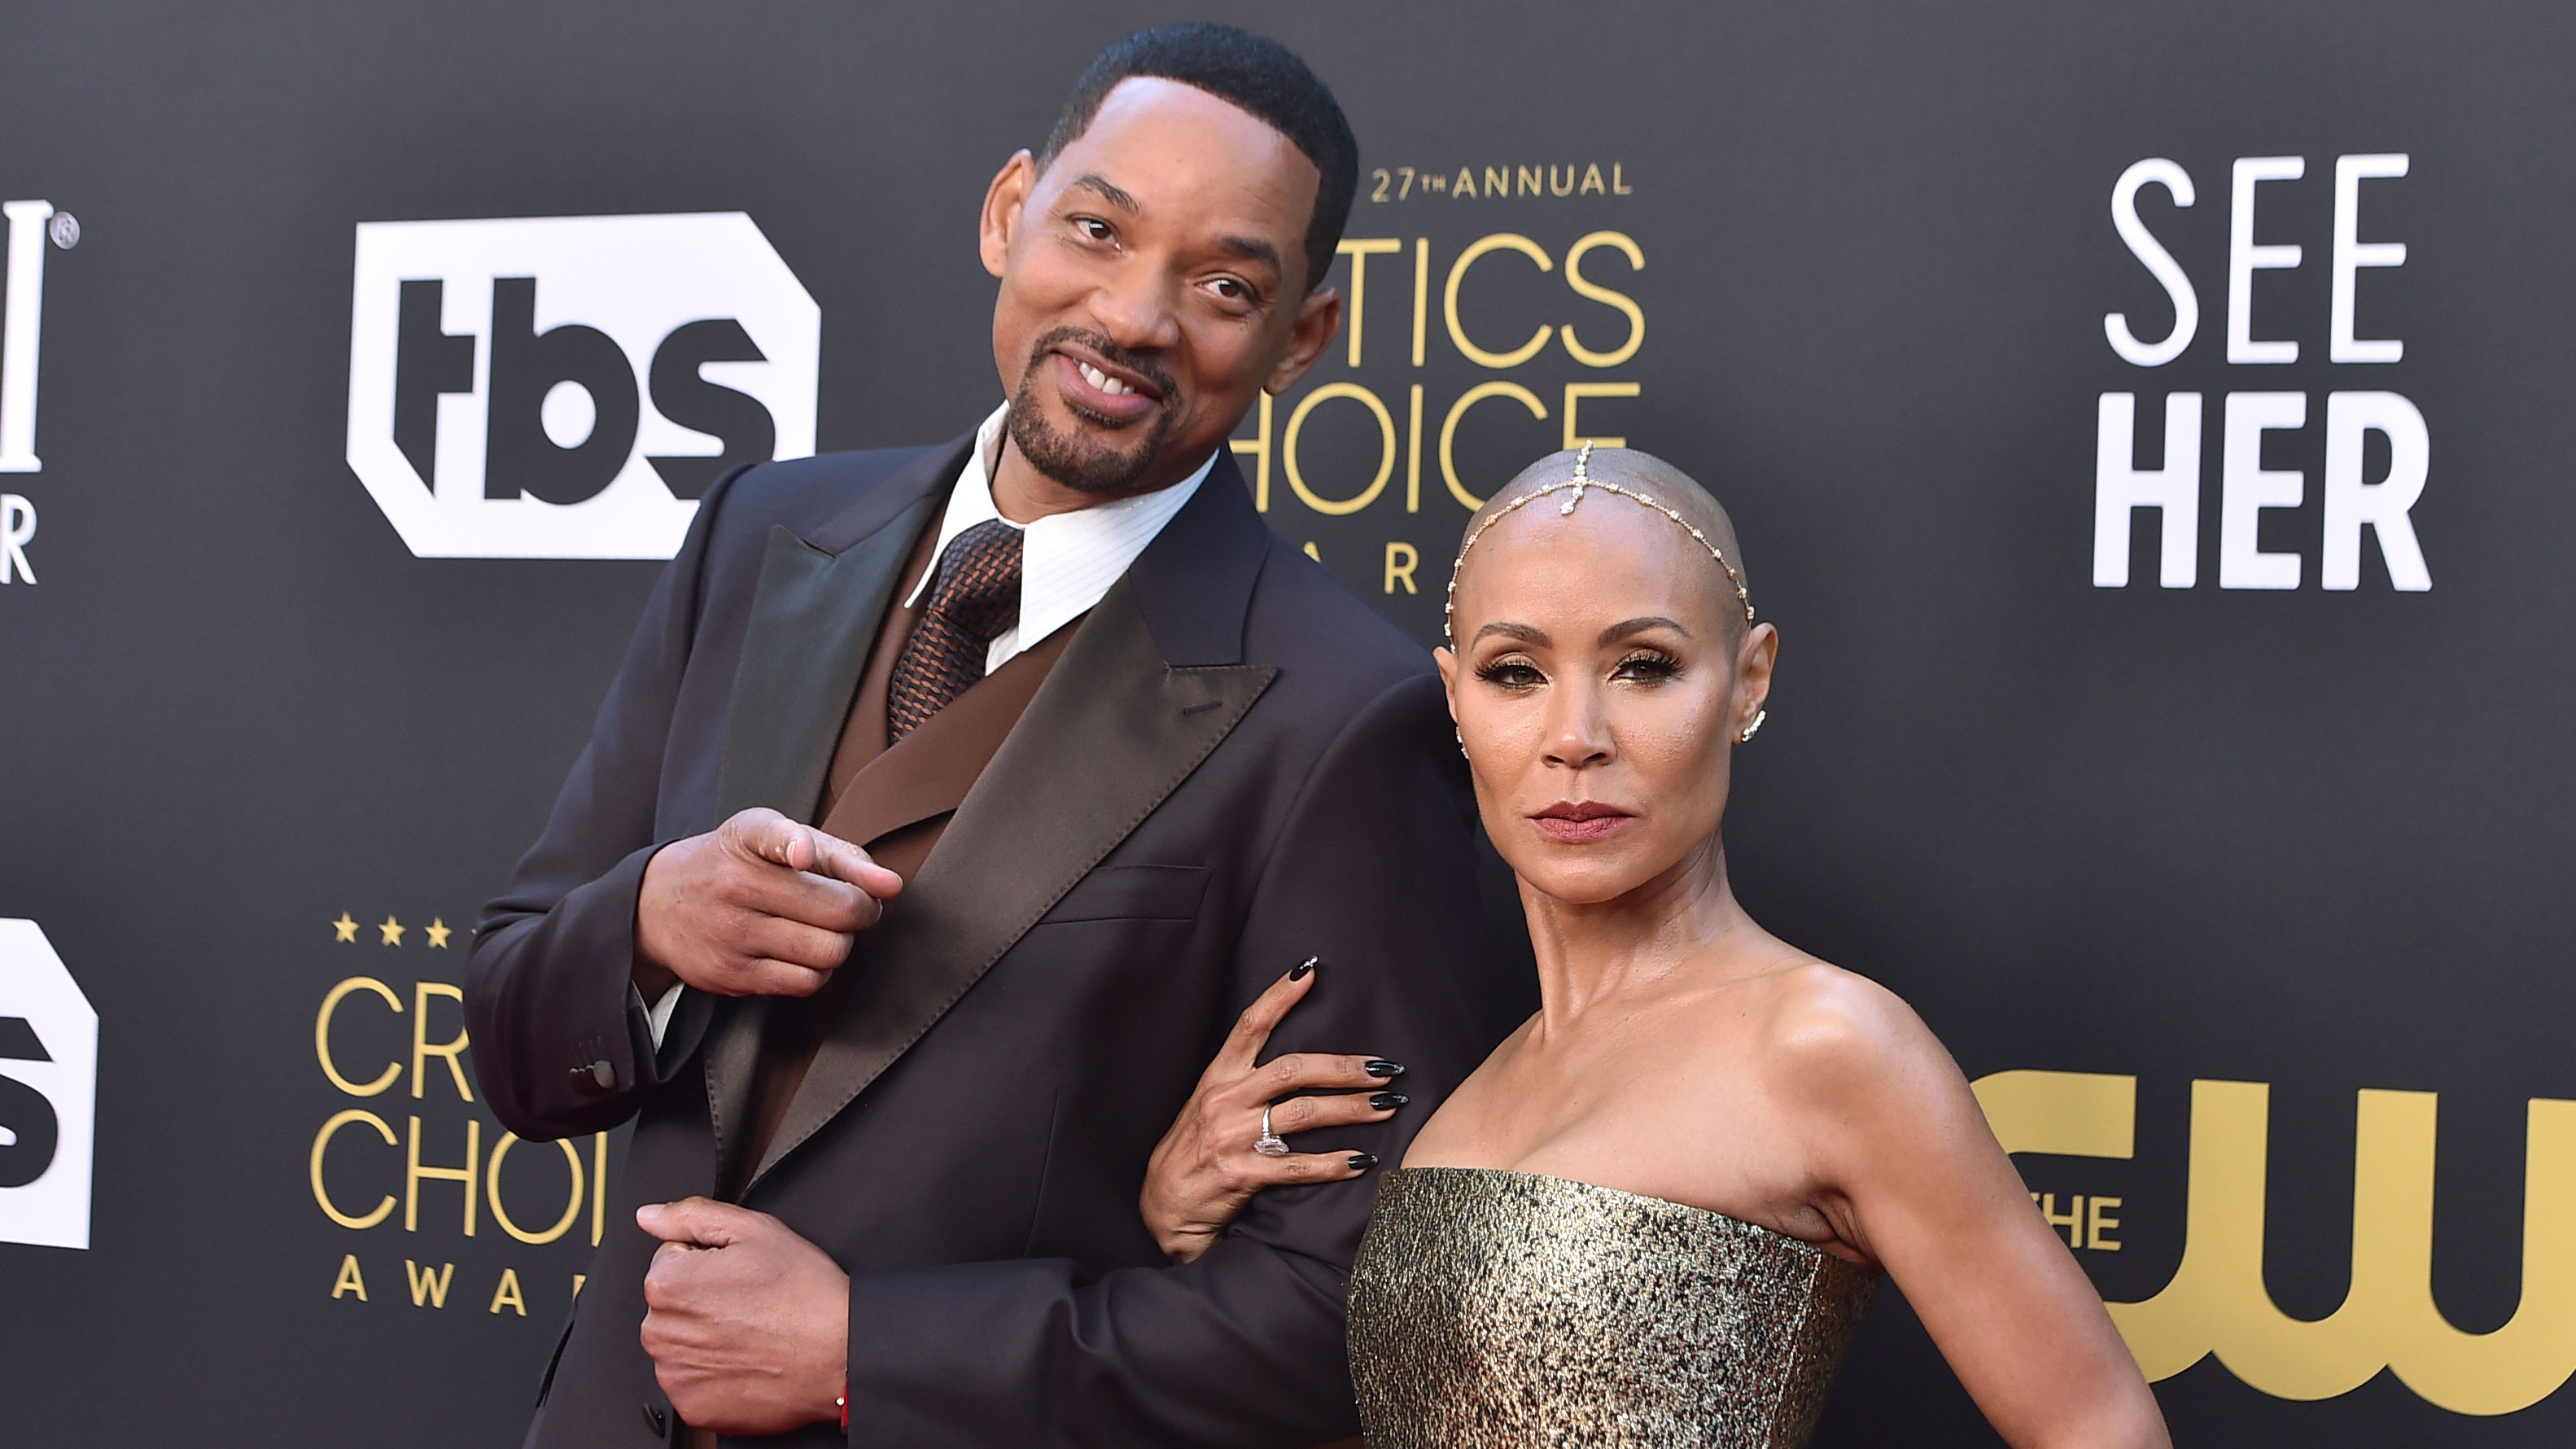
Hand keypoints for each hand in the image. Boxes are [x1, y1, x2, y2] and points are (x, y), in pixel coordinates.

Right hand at [635, 807, 903, 999]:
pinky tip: (801, 952)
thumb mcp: (775, 837)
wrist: (659, 905)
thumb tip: (891, 886)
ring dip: (840, 944)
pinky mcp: (732, 976)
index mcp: (750, 838)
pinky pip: (806, 983)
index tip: (803, 857)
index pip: (777, 837)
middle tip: (848, 907)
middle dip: (860, 911)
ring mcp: (732, 934)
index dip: (800, 848)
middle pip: (838, 911)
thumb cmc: (735, 864)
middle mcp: (736, 885)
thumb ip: (840, 854)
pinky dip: (817, 970)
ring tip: (822, 929)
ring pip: (828, 953)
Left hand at [637, 1198, 849, 1435]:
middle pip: (671, 1303)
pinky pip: (691, 1380)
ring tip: (751, 1331)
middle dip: (701, 1298)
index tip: (738, 1274)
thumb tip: (650, 1216)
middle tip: (748, 1302)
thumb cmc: (804, 1293)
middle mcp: (661, 1332)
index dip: (708, 1261)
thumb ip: (692, 1216)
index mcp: (669, 1284)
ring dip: (705, 1336)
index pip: (670, 1259)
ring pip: (680, 1342)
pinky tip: (745, 1360)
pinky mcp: (692, 1406)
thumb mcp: (754, 1230)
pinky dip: (713, 1373)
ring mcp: (675, 1374)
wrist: (839, 1353)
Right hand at [1139, 960, 1407, 1263]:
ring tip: (1388, 1107)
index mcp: (1218, 1078)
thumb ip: (1245, 1083)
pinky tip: (1362, 1161)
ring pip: (1304, 1114)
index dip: (1277, 997)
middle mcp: (1225, 1101)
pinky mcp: (1242, 1174)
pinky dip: (1334, 1164)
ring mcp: (1232, 1137)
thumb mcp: (1209, 1104)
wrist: (1164, 1206)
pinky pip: (1297, 1166)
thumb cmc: (1194, 1150)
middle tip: (1385, 1068)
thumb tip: (1298, 1063)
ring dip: (1352, 1109)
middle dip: (1344, 1068)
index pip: (1249, 1026)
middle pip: (1293, 1070)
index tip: (1308, 972)